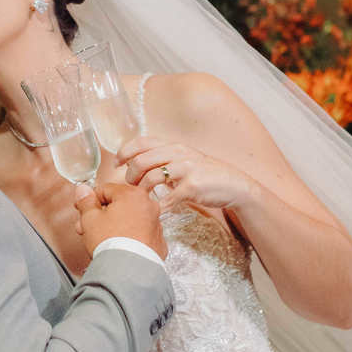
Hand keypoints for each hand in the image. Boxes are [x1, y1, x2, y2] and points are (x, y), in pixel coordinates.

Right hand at [73, 180, 164, 258]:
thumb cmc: (111, 243)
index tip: (82, 208)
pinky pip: (140, 235)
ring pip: (130, 220)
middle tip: (87, 227)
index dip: (90, 200)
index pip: (105, 190)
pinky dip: (130, 239)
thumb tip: (83, 190)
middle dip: (100, 215)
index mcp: (132, 195)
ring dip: (115, 226)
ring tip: (100, 240)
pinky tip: (118, 248)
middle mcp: (149, 207)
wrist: (128, 272)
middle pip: (119, 205)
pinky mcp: (158, 244)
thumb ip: (86, 201)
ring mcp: (156, 226)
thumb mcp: (90, 219)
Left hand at [115, 134, 256, 215]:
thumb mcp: (184, 160)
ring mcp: (186, 169)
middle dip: (130, 175)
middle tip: (130, 185)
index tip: (117, 164)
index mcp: (173, 146)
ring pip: (152, 177)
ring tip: (142, 197)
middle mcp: (178, 153)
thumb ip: (164, 160)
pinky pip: (168, 197)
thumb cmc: (205, 174)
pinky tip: (159, 209)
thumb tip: (137, 165)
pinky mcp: (193, 186)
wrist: (234, 185)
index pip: (142, 142)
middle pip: (142, 160)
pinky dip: (160, 205)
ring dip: (142, 190)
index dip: (125, 152)